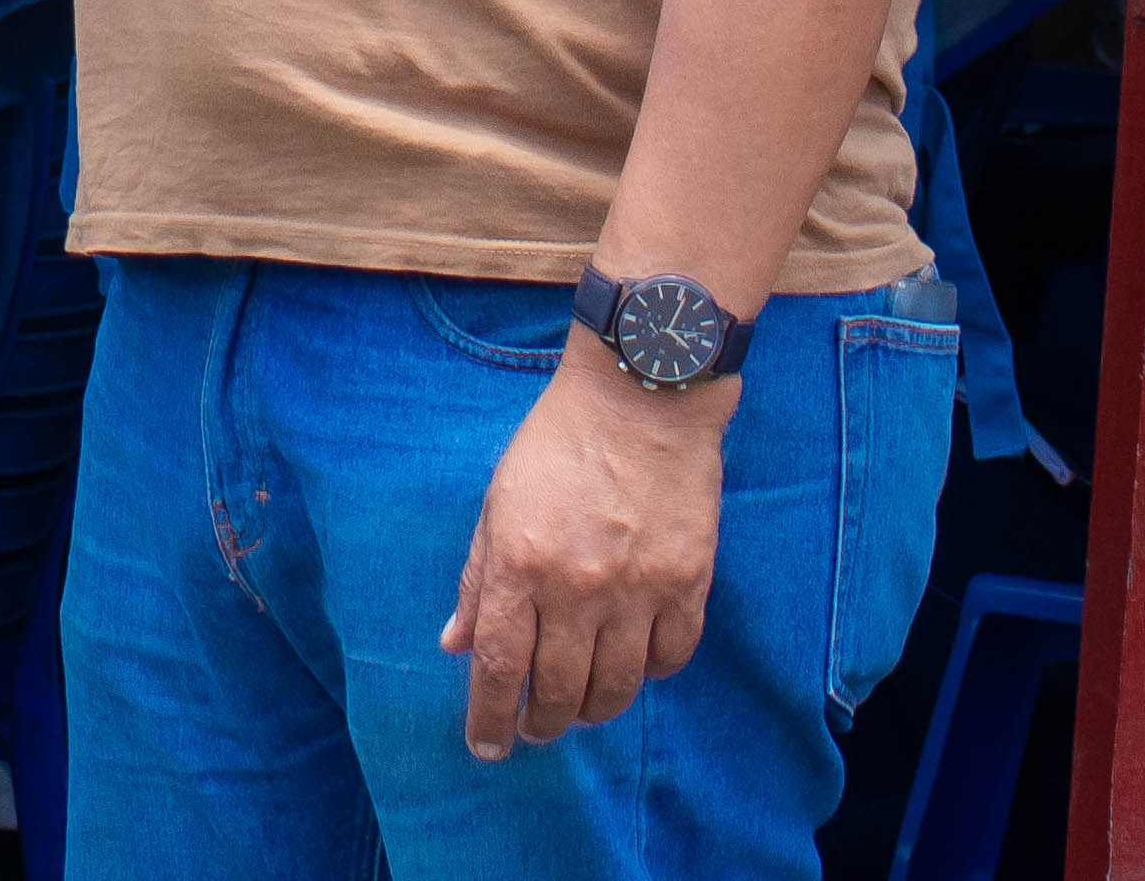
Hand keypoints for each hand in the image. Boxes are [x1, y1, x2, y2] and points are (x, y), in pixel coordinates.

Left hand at [442, 354, 730, 756]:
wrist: (640, 397)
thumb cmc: (558, 444)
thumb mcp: (498, 503)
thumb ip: (478, 578)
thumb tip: (457, 644)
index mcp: (520, 563)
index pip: (498, 667)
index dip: (489, 718)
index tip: (486, 746)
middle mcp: (576, 586)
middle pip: (556, 690)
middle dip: (540, 723)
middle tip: (534, 729)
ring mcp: (637, 589)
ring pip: (614, 688)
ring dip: (591, 710)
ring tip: (578, 708)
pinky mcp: (687, 583)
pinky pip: (669, 658)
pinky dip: (648, 673)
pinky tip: (631, 664)